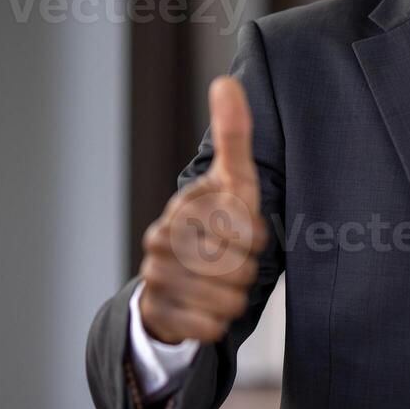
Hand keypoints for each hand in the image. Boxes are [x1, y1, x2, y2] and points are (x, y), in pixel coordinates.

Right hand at [137, 76, 267, 345]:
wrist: (178, 276)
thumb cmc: (216, 222)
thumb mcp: (232, 179)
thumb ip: (233, 134)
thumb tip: (226, 80)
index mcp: (181, 209)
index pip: (243, 231)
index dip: (255, 236)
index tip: (244, 231)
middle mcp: (159, 242)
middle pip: (236, 269)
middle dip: (246, 269)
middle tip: (232, 261)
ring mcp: (154, 279)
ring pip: (227, 300)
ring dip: (234, 297)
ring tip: (221, 283)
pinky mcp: (157, 314)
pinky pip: (209, 328)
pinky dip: (218, 323)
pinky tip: (208, 307)